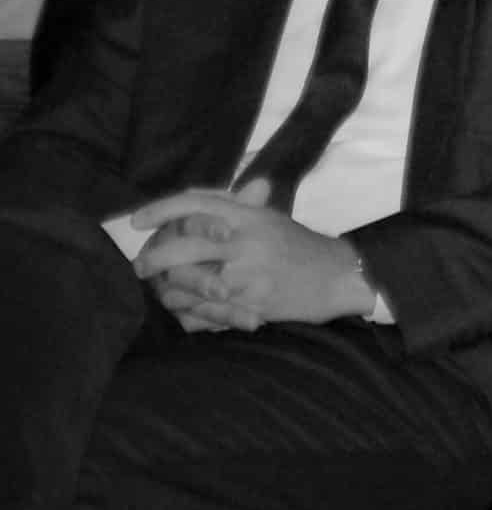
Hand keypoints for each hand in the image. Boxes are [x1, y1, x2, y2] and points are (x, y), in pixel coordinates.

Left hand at [130, 182, 375, 325]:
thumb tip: (193, 195)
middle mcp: (246, 241)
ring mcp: (249, 274)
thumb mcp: (269, 218)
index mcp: (249, 216)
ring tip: (163, 293)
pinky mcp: (252, 304)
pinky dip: (190, 315)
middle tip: (141, 267)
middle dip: (154, 258)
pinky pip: (207, 312)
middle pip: (184, 245)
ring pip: (190, 283)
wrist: (337, 276)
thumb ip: (233, 206)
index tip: (136, 221)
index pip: (195, 205)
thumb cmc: (299, 246)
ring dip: (170, 291)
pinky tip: (185, 312)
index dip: (161, 210)